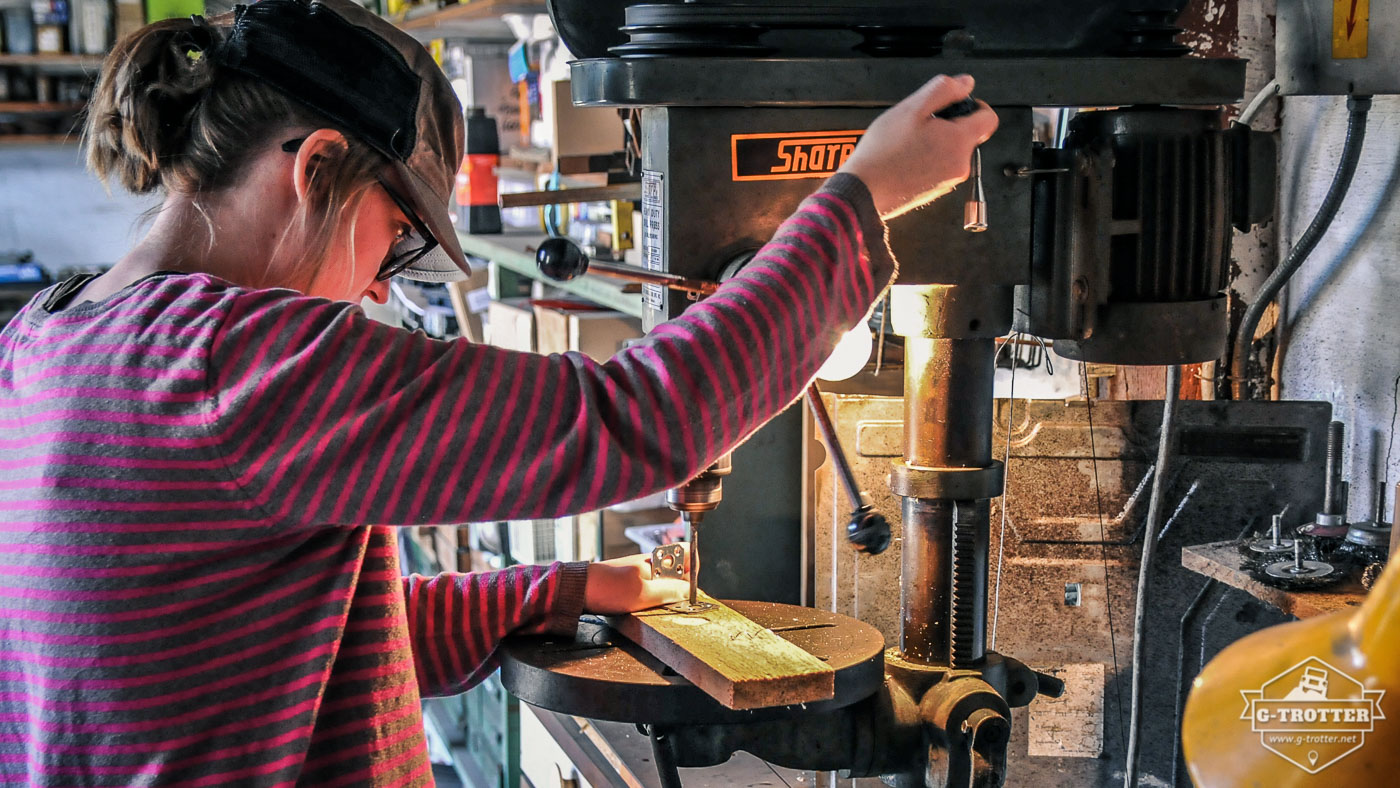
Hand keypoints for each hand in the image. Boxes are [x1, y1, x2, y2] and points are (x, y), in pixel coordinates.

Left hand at [583, 550, 690, 614]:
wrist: (578, 590)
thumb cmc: (607, 588)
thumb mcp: (644, 593)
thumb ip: (670, 591)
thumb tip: (689, 592)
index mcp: (657, 558)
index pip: (688, 553)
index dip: (693, 570)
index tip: (689, 587)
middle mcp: (652, 563)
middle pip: (679, 571)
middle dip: (680, 587)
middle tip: (668, 599)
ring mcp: (642, 572)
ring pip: (666, 583)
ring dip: (665, 596)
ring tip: (650, 604)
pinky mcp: (633, 583)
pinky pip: (652, 590)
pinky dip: (652, 599)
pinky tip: (640, 606)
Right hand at [837, 74, 998, 219]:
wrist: (863, 191)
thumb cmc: (883, 153)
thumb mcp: (911, 108)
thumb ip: (944, 90)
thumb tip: (966, 83)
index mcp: (959, 141)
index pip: (989, 118)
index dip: (975, 104)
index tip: (957, 103)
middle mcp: (960, 165)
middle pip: (969, 134)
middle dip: (949, 124)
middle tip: (921, 123)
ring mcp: (948, 181)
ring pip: (953, 151)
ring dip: (938, 142)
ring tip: (909, 142)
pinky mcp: (935, 191)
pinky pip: (941, 167)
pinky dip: (929, 159)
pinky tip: (907, 157)